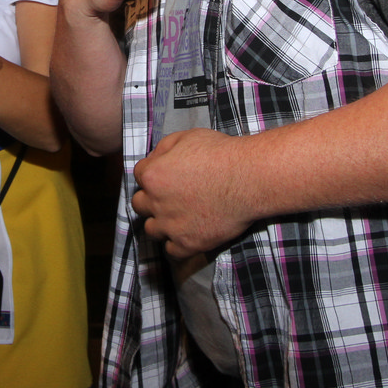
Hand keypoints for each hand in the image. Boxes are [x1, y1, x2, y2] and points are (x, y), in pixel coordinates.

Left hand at [131, 127, 252, 258]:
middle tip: (169, 196)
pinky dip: (176, 244)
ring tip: (177, 217)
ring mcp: (171, 226)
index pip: (139, 175)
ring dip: (160, 223)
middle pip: (139, 204)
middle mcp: (156, 203)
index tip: (165, 175)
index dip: (153, 173)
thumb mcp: (187, 137)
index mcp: (153, 175)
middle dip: (151, 199)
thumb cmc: (221, 154)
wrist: (248, 179)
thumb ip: (163, 148)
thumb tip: (154, 159)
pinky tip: (186, 234)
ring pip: (151, 229)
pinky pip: (171, 251)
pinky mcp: (188, 244)